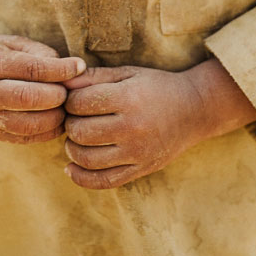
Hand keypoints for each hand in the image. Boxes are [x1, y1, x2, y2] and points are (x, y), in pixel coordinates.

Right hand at [0, 29, 85, 143]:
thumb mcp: (15, 43)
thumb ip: (43, 53)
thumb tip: (75, 70)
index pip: (30, 69)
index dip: (60, 70)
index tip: (79, 66)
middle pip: (28, 98)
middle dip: (58, 95)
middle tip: (68, 89)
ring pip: (29, 124)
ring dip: (56, 116)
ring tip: (64, 105)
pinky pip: (27, 138)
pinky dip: (49, 131)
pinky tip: (56, 118)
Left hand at [62, 60, 255, 188]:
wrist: (196, 110)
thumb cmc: (157, 87)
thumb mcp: (128, 73)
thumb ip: (93, 77)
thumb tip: (59, 84)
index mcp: (129, 98)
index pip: (78, 103)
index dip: (70, 101)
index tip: (77, 100)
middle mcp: (133, 127)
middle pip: (79, 132)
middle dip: (70, 125)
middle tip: (77, 119)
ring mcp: (138, 152)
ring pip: (86, 159)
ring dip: (73, 149)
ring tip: (77, 139)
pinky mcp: (142, 169)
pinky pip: (102, 181)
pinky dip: (80, 177)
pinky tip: (72, 167)